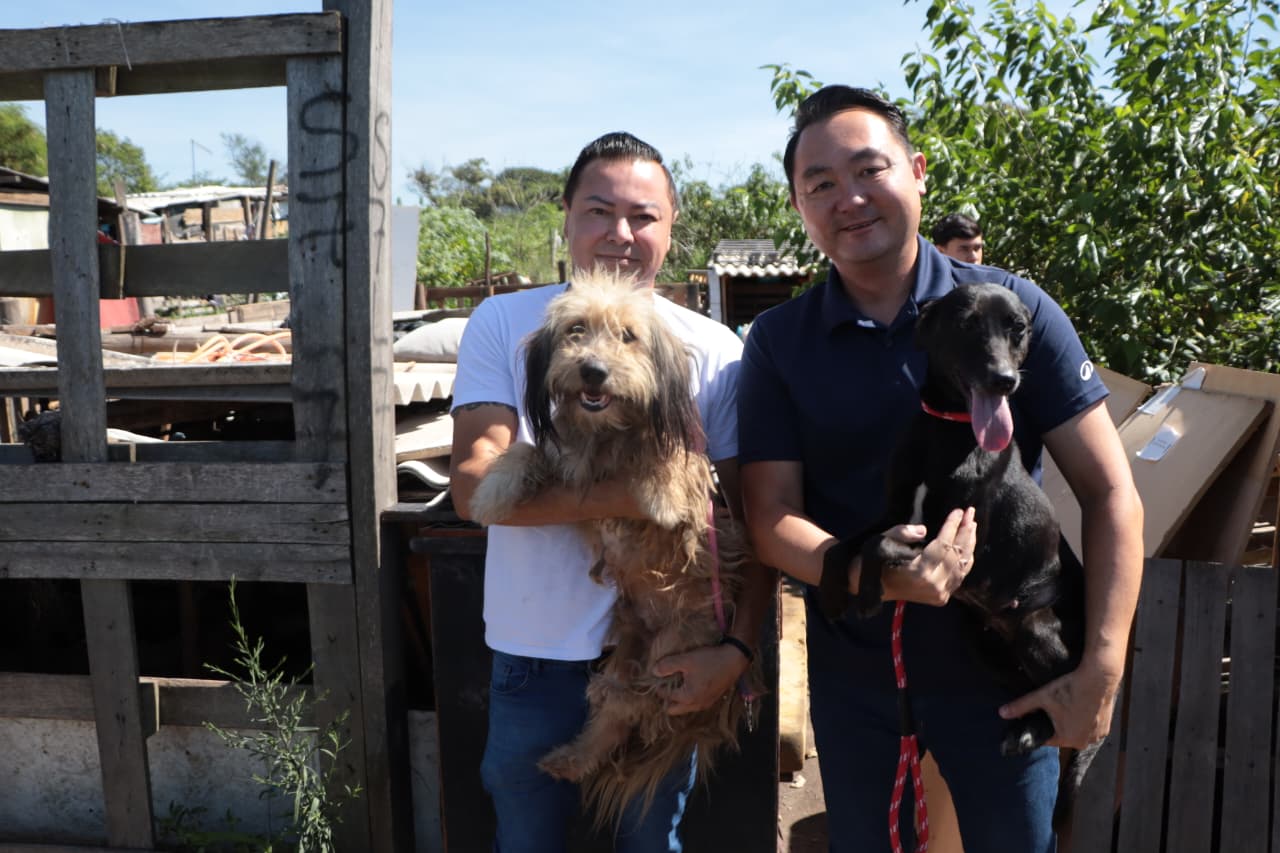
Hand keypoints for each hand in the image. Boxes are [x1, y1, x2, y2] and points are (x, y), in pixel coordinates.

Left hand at [651, 643, 747, 715]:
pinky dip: (687, 697)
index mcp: (688, 698)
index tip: (656, 677)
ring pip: (684, 707)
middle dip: (666, 699)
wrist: (735, 659)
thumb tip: (653, 672)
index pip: (665, 697)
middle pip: (673, 709)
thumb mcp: (687, 660)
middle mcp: (696, 705)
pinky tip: (688, 683)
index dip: (658, 687)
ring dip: (677, 698)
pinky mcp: (711, 700)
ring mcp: (705, 704)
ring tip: (675, 682)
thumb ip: (668, 665)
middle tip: (664, 683)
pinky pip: (693, 704)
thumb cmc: (710, 660)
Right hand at [881, 507, 976, 605]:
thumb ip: (902, 533)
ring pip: (963, 566)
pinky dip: (966, 560)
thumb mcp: (882, 542)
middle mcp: (934, 585)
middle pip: (957, 555)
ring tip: (971, 525)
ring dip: (969, 544)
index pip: (943, 544)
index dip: (952, 526)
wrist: (870, 590)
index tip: (957, 510)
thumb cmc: (874, 563)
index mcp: (920, 572)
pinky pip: (960, 576)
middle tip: (970, 513)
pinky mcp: (942, 597)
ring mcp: (940, 594)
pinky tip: (968, 546)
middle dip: (965, 532)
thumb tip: (923, 530)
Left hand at [998, 657, 1121, 748]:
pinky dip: (1083, 720)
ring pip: (1076, 730)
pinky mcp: (1106, 727)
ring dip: (1070, 722)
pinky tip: (1079, 706)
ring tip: (1066, 705)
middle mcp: (1084, 742)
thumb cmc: (1069, 689)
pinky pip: (1089, 727)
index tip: (1037, 716)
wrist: (1099, 678)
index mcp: (1067, 739)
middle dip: (1055, 724)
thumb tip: (1001, 713)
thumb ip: (1021, 706)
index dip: (1039, 726)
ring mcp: (1097, 736)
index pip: (1046, 738)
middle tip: (1052, 708)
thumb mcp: (1042, 697)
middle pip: (1062, 735)